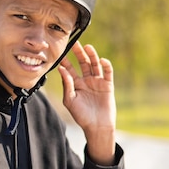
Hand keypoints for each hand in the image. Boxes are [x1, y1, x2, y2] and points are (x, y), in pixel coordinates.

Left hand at [57, 42, 115, 164]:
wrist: (97, 126)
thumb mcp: (70, 100)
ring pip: (94, 65)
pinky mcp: (108, 85)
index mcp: (75, 84)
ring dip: (92, 56)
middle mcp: (86, 80)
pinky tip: (101, 60)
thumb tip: (61, 69)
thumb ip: (67, 84)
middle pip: (82, 63)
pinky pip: (107, 73)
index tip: (60, 50)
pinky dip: (105, 66)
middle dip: (78, 53)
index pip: (69, 68)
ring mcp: (97, 82)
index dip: (65, 59)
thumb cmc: (81, 115)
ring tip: (87, 47)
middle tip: (73, 42)